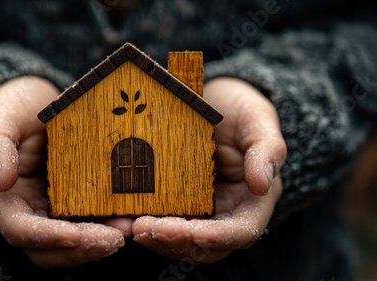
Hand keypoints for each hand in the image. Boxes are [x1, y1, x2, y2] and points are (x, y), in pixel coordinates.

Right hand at [0, 76, 131, 267]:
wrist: (38, 104)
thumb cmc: (16, 108)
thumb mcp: (2, 117)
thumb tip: (0, 180)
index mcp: (5, 197)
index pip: (19, 230)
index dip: (46, 237)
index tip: (74, 235)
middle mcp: (29, 211)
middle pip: (49, 248)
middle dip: (81, 248)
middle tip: (114, 239)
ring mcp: (54, 210)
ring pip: (73, 242)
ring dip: (99, 243)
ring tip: (128, 228)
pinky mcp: (76, 203)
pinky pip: (92, 222)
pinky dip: (109, 225)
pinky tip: (131, 216)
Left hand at [132, 77, 286, 263]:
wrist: (215, 101)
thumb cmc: (241, 110)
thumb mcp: (258, 120)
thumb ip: (267, 150)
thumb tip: (262, 184)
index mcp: (252, 200)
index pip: (239, 232)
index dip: (213, 238)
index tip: (186, 232)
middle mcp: (225, 212)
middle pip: (204, 245)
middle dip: (175, 242)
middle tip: (144, 228)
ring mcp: (199, 209)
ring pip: (180, 240)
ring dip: (156, 239)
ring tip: (131, 225)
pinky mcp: (176, 201)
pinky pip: (162, 220)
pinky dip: (145, 223)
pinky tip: (124, 216)